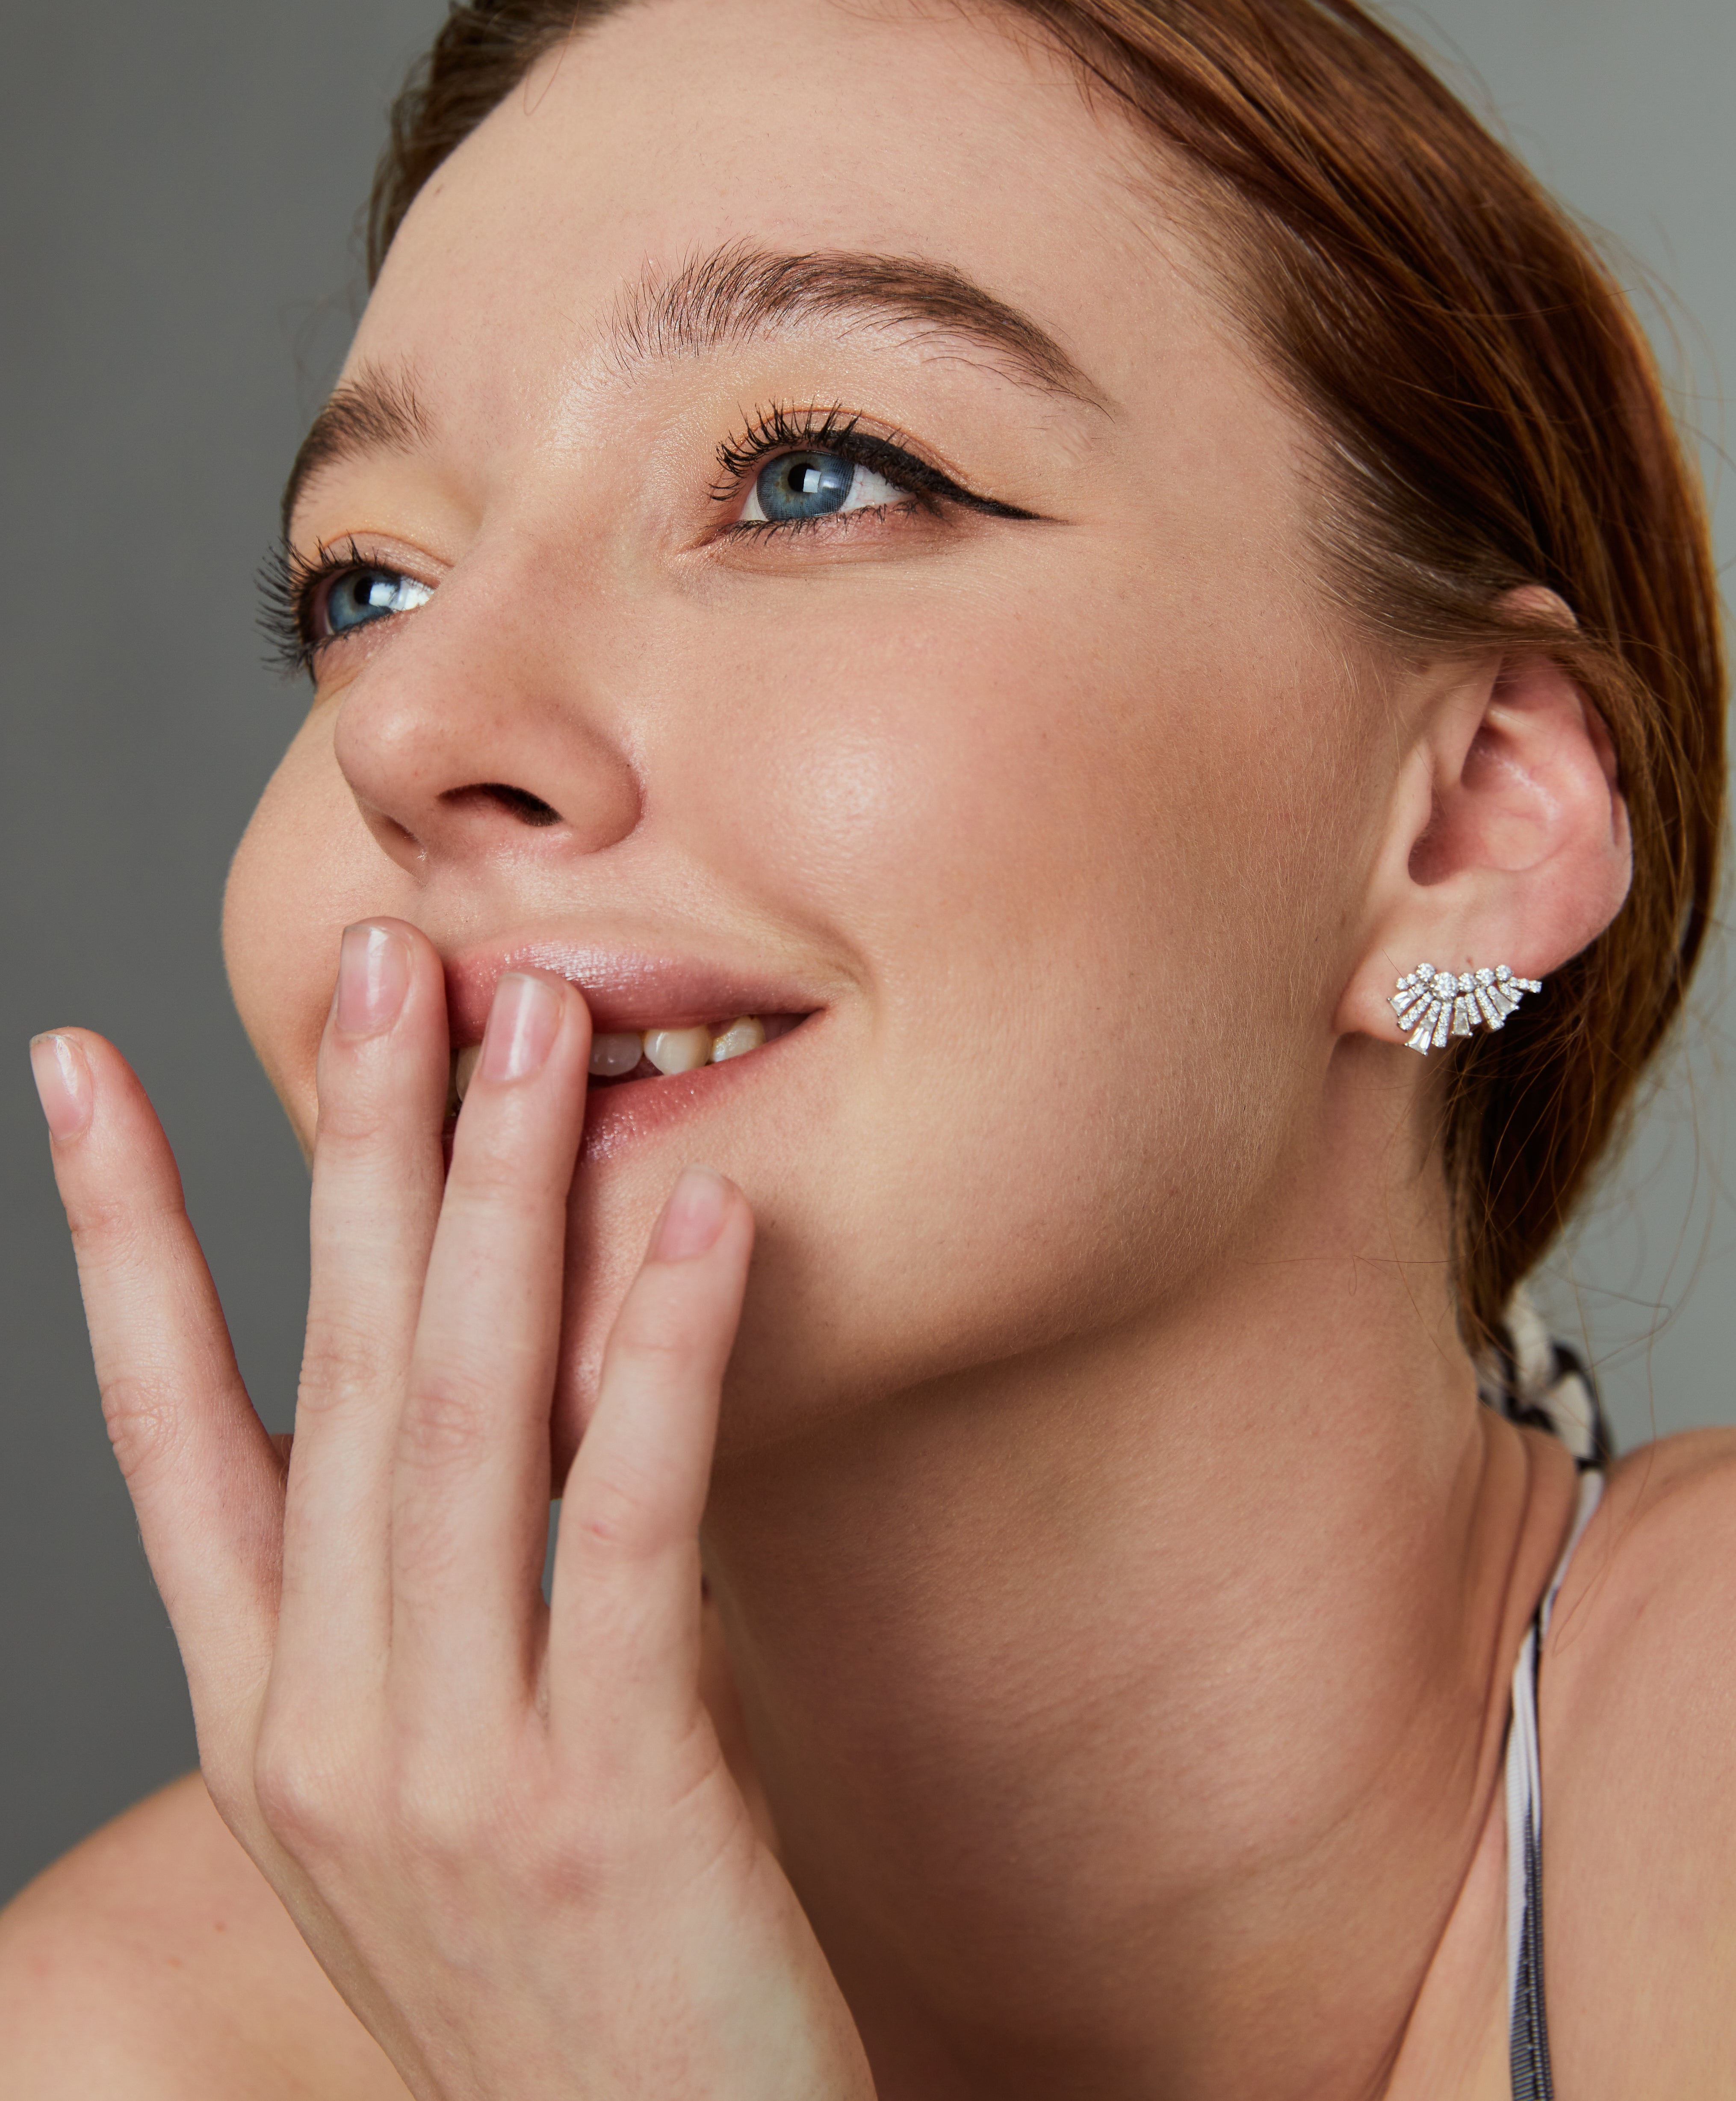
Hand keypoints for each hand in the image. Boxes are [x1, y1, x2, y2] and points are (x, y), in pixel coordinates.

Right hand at [30, 920, 874, 2099]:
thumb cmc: (561, 1975)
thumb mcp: (442, 1783)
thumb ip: (440, 1603)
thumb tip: (496, 1377)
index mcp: (269, 1714)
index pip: (166, 1426)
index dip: (122, 1237)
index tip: (81, 1069)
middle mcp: (327, 1727)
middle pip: (328, 1375)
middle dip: (350, 1148)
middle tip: (380, 959)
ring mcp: (459, 1772)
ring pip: (463, 1422)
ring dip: (496, 1202)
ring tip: (533, 1022)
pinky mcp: (614, 1803)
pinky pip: (632, 1531)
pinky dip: (657, 1362)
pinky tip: (695, 1221)